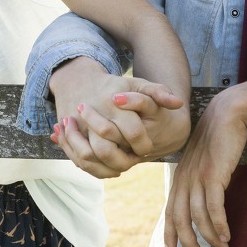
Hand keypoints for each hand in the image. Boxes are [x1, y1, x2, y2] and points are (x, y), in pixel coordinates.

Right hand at [50, 68, 185, 177]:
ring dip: (107, 166)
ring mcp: (78, 127)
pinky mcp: (68, 135)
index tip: (148, 148)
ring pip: (90, 157)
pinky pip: (79, 159)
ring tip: (123, 164)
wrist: (77, 80)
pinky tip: (109, 165)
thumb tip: (178, 103)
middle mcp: (93, 116)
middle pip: (107, 150)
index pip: (133, 132)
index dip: (143, 144)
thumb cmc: (114, 85)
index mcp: (114, 104)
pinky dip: (94, 167)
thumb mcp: (136, 83)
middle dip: (125, 160)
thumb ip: (158, 92)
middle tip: (135, 159)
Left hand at [164, 90, 246, 246]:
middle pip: (180, 218)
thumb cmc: (218, 136)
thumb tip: (205, 197)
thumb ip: (200, 177)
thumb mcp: (203, 159)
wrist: (226, 113)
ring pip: (198, 216)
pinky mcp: (214, 174)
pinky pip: (214, 207)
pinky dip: (219, 224)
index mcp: (180, 176)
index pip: (170, 210)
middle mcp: (185, 179)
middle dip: (188, 243)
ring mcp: (198, 177)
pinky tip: (226, 236)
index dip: (170, 233)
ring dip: (209, 237)